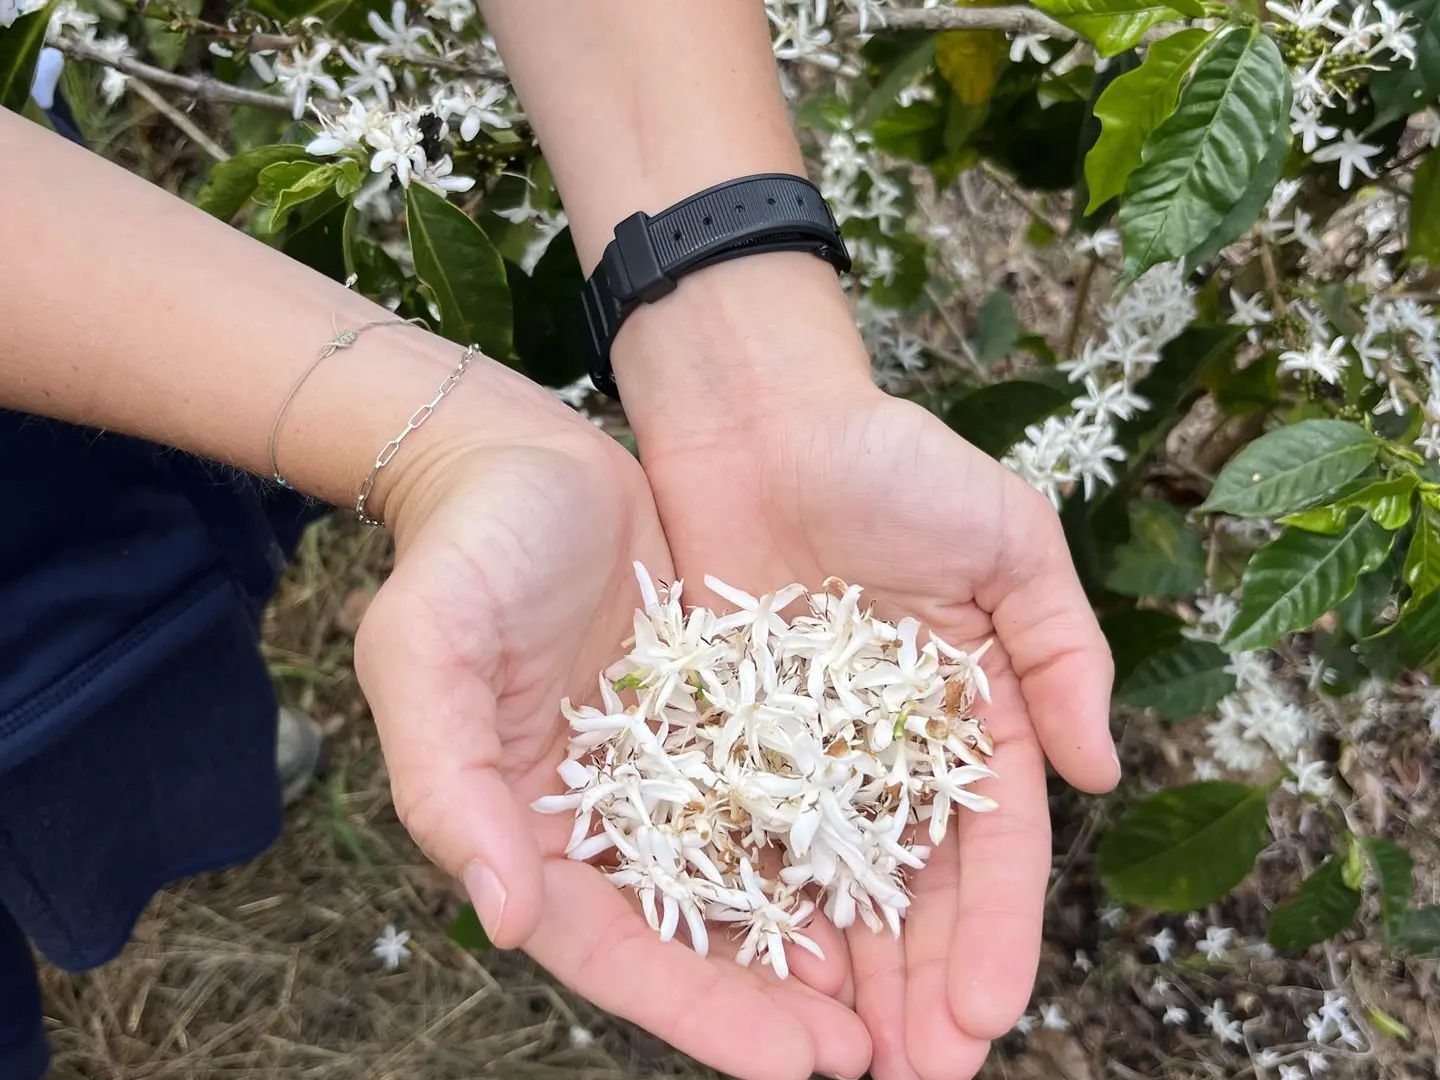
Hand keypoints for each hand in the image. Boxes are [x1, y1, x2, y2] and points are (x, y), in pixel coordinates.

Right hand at [351, 364, 870, 1079]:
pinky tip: (889, 876)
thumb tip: (502, 915)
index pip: (610, 948)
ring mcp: (664, 767)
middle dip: (772, 1003)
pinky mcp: (715, 712)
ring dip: (814, 940)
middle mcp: (600, 815)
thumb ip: (446, 781)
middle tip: (868, 1057)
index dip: (697, 1012)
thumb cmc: (463, 550)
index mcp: (525, 824)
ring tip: (898, 997)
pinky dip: (826, 839)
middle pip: (690, 934)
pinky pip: (777, 791)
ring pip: (743, 875)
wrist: (523, 457)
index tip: (791, 1065)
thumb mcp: (426, 651)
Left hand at [616, 257, 1121, 1079]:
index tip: (989, 1013)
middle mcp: (893, 743)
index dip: (997, 930)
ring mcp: (811, 744)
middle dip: (924, 979)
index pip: (994, 844)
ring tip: (852, 1057)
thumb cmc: (889, 460)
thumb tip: (1102, 772)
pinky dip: (763, 903)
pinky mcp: (732, 731)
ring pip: (835, 881)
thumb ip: (1061, 646)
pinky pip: (749, 833)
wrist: (757, 416)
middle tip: (920, 1074)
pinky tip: (767, 971)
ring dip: (850, 970)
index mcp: (972, 706)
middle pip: (917, 885)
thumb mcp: (1005, 536)